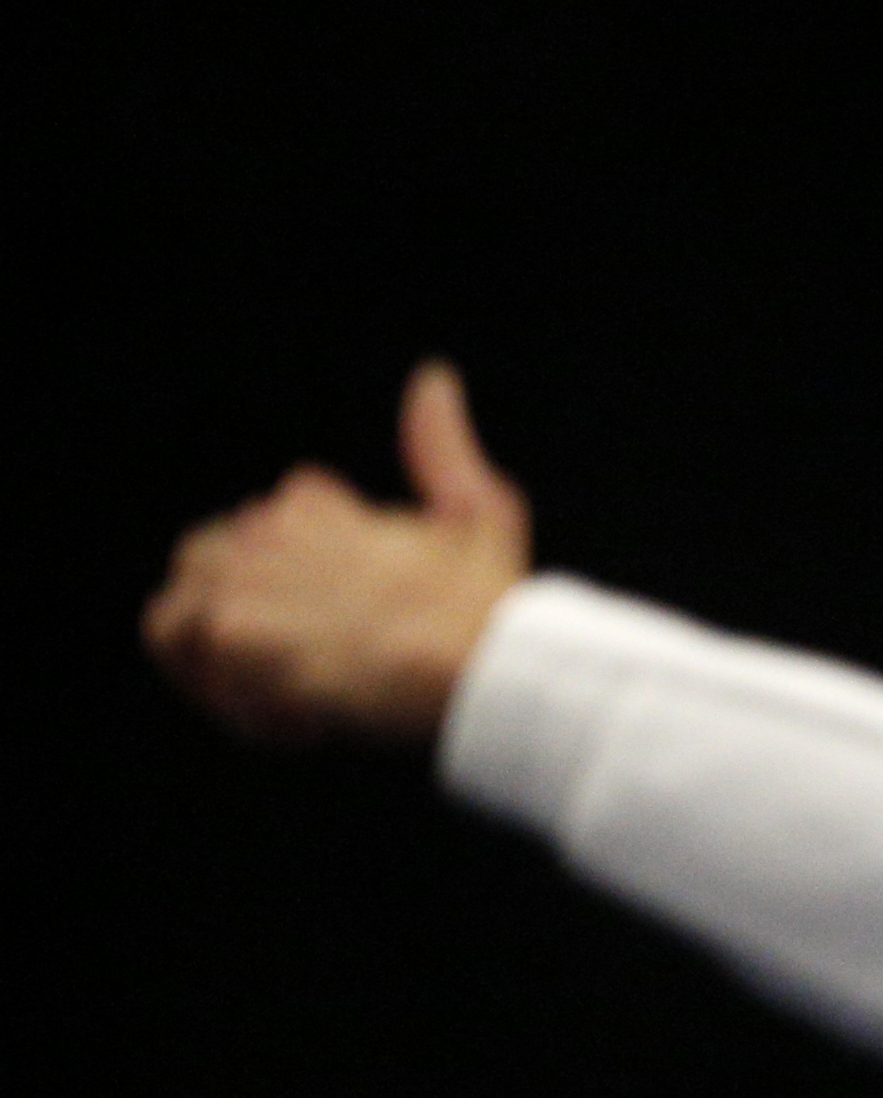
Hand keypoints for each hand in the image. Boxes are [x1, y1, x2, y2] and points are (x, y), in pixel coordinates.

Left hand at [143, 361, 536, 746]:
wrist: (480, 663)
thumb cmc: (488, 602)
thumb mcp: (478, 510)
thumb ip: (442, 447)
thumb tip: (432, 377)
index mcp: (313, 505)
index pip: (261, 529)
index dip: (300, 587)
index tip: (349, 634)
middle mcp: (265, 529)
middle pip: (206, 565)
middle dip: (244, 620)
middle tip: (314, 673)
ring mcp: (243, 577)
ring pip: (178, 611)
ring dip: (223, 660)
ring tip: (290, 700)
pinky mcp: (230, 630)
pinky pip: (184, 656)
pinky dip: (225, 696)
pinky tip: (296, 719)